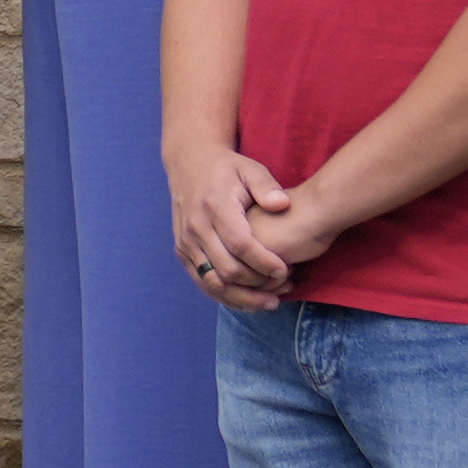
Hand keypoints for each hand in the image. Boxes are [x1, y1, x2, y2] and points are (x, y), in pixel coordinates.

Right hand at [173, 148, 295, 311]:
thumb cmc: (227, 169)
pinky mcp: (182, 251)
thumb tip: (282, 204)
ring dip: (242, 297)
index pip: (240, 244)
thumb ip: (267, 187)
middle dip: (258, 284)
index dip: (264, 262)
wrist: (189, 165)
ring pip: (212, 282)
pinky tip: (248, 301)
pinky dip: (225, 296)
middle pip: (227, 268)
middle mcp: (196, 226)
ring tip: (269, 302)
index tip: (286, 270)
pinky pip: (202, 281)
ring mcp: (186, 241)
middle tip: (284, 286)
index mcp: (215, 206)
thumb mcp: (250, 169)